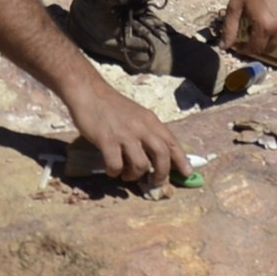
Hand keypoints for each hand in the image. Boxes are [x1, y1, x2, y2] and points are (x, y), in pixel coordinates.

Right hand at [68, 85, 184, 188]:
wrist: (89, 93)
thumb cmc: (112, 106)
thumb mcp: (137, 115)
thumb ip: (148, 132)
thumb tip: (158, 154)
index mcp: (151, 121)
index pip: (172, 142)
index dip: (181, 159)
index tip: (188, 173)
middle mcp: (141, 127)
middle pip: (161, 154)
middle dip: (162, 173)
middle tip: (156, 182)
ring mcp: (124, 134)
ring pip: (140, 164)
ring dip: (134, 175)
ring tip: (127, 175)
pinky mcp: (107, 140)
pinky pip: (116, 165)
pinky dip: (114, 172)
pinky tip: (111, 170)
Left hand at [220, 0, 276, 57]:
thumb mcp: (236, 6)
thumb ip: (229, 28)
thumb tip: (223, 47)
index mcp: (264, 27)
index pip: (255, 49)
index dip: (245, 49)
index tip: (239, 45)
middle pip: (269, 48)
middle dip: (257, 45)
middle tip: (250, 35)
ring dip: (270, 37)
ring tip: (263, 23)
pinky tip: (276, 15)